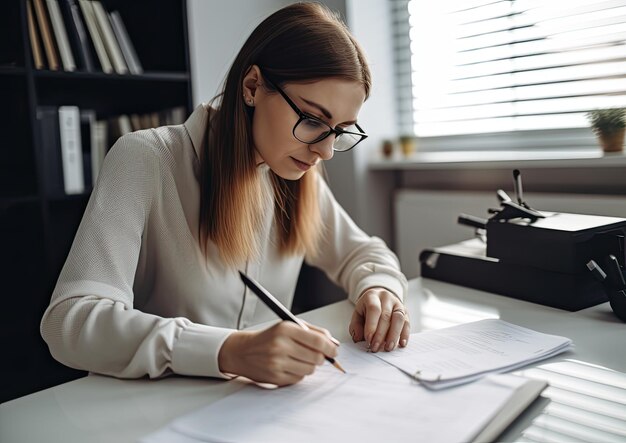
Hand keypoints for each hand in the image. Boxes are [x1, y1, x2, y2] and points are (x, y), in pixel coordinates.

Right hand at [218, 321, 337, 385]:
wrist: (242, 351)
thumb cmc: (269, 337)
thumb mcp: (288, 326)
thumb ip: (313, 332)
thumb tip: (333, 343)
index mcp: (285, 329)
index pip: (317, 340)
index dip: (330, 347)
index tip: (334, 350)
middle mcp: (280, 345)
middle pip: (316, 357)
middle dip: (321, 357)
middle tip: (317, 355)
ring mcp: (277, 363)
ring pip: (310, 369)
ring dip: (310, 365)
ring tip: (300, 359)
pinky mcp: (275, 377)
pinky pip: (299, 378)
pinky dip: (299, 373)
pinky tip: (290, 366)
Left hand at [349, 287, 409, 351]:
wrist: (379, 298)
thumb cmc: (367, 308)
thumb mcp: (357, 313)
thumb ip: (356, 326)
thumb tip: (358, 338)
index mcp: (372, 296)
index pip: (373, 309)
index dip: (371, 325)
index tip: (368, 339)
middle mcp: (387, 298)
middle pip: (386, 315)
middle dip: (380, 334)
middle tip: (375, 347)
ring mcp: (398, 304)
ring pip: (399, 319)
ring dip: (393, 335)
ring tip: (388, 347)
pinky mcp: (405, 312)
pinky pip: (407, 323)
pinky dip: (404, 334)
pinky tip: (401, 344)